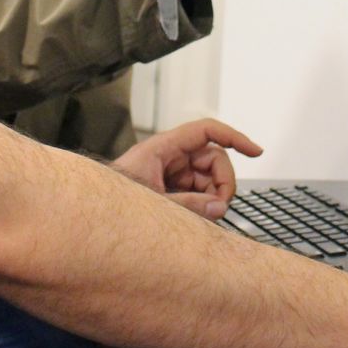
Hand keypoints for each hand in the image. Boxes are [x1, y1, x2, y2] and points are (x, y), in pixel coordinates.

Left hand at [112, 118, 262, 219]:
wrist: (91, 213)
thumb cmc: (111, 199)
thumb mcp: (153, 201)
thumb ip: (188, 204)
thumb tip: (219, 207)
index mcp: (163, 147)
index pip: (206, 131)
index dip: (233, 138)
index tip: (255, 151)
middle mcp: (169, 156)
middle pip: (212, 158)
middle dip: (222, 181)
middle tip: (220, 206)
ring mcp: (171, 171)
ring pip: (207, 177)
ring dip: (213, 196)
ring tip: (205, 215)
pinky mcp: (170, 186)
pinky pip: (198, 190)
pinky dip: (204, 203)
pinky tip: (198, 216)